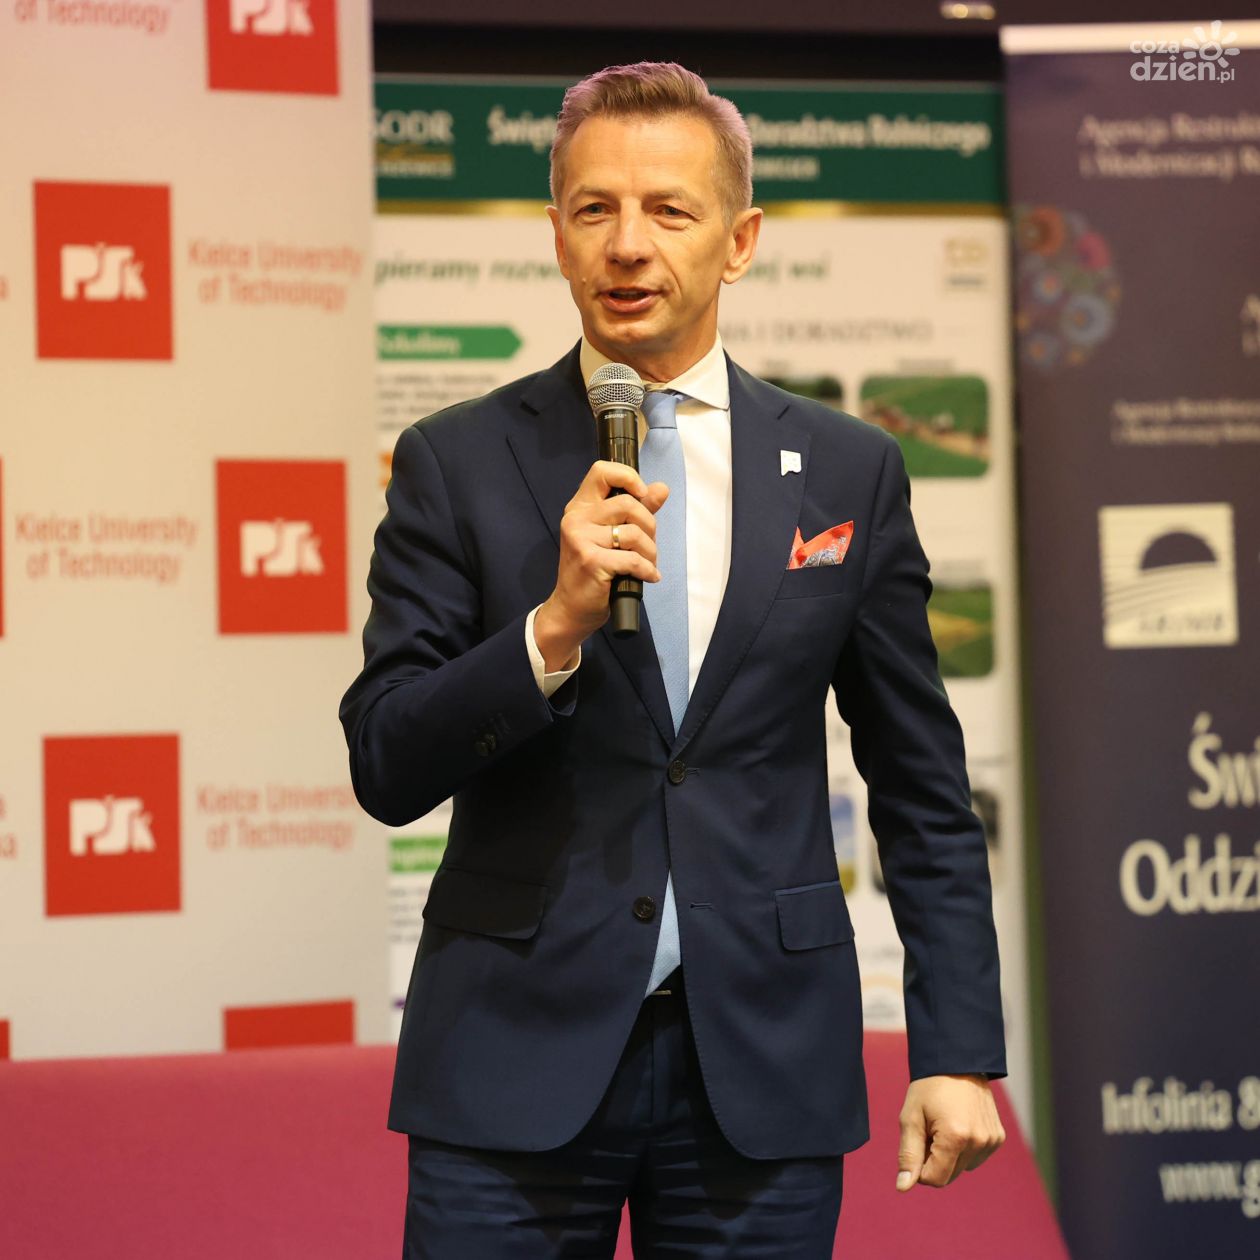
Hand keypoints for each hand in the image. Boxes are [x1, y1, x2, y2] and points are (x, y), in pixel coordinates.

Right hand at [534, 460, 668, 669]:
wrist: (572, 609)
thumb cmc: (593, 571)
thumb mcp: (612, 536)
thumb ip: (637, 511)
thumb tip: (662, 489)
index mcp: (580, 507)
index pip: (602, 471)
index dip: (629, 477)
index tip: (643, 495)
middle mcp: (576, 519)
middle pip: (629, 504)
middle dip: (650, 527)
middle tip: (647, 546)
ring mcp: (581, 539)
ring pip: (635, 533)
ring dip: (650, 552)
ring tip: (646, 564)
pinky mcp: (591, 561)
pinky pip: (633, 559)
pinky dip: (647, 569)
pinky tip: (647, 576)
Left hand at [896, 1074, 1004, 1191]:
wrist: (957, 1061)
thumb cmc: (928, 1088)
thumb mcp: (911, 1118)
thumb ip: (908, 1155)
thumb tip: (902, 1188)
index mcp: (955, 1137)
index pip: (935, 1179)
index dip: (920, 1167)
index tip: (917, 1144)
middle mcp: (978, 1141)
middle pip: (949, 1175)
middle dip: (935, 1160)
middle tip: (930, 1130)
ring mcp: (991, 1140)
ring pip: (963, 1167)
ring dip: (950, 1154)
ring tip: (945, 1124)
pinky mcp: (998, 1137)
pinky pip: (976, 1157)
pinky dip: (965, 1148)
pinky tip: (960, 1124)